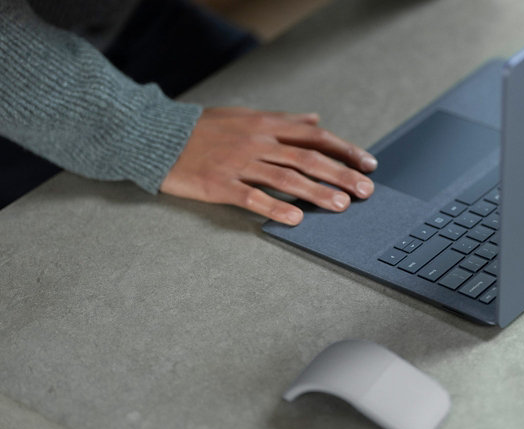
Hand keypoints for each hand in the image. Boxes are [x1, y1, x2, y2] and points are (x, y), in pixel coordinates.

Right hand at [160, 107, 376, 224]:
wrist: (155, 136)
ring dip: (317, 193)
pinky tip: (296, 219)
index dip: (345, 150)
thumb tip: (315, 119)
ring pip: (286, 178)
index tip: (368, 164)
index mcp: (265, 125)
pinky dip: (276, 208)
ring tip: (341, 206)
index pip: (315, 136)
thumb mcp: (245, 115)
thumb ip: (283, 119)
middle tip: (365, 191)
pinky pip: (252, 197)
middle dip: (341, 175)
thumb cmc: (202, 128)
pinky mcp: (220, 184)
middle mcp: (257, 142)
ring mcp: (239, 163)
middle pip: (308, 158)